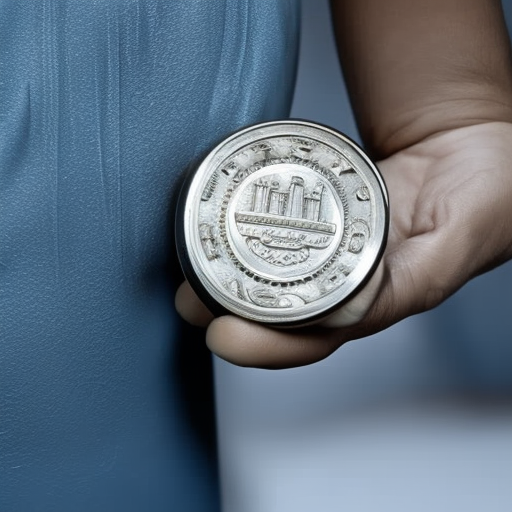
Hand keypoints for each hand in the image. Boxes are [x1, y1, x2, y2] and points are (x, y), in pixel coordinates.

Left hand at [176, 122, 511, 367]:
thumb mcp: (468, 231)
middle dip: (229, 313)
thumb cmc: (487, 194)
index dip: (271, 343)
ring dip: (226, 277)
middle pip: (282, 313)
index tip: (223, 335)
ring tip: (185, 270)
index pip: (320, 333)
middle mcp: (353, 281)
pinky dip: (249, 232)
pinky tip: (219, 226)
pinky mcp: (326, 217)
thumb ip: (428, 269)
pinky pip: (282, 232)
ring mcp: (335, 249)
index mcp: (386, 297)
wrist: (472, 149)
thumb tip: (379, 298)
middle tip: (186, 303)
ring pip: (274, 275)